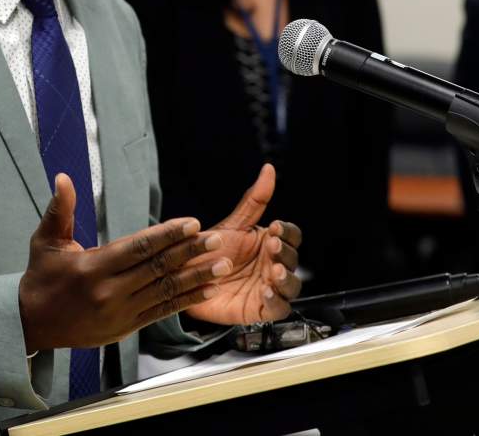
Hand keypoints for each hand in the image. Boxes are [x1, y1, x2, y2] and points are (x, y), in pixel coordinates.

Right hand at [18, 173, 231, 351]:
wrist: (30, 324)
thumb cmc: (41, 277)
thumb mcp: (45, 241)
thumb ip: (60, 209)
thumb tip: (64, 177)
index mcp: (92, 267)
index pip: (137, 248)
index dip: (167, 235)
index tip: (192, 223)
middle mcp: (109, 291)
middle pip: (157, 268)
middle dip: (190, 252)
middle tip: (217, 239)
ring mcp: (119, 312)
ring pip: (165, 291)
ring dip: (197, 277)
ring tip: (223, 265)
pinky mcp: (126, 328)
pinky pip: (162, 312)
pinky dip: (187, 300)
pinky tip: (207, 289)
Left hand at [185, 164, 303, 324]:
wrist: (185, 279)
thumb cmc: (210, 251)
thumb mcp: (233, 225)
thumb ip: (254, 200)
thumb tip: (268, 169)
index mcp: (269, 244)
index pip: (292, 236)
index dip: (288, 232)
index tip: (275, 228)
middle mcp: (273, 265)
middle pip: (294, 259)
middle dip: (286, 252)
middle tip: (271, 246)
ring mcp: (269, 287)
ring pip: (292, 285)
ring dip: (287, 278)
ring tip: (274, 272)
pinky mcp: (260, 309)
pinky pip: (278, 308)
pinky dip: (277, 300)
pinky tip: (266, 291)